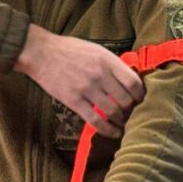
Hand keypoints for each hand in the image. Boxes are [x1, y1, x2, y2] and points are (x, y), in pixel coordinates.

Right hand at [14, 24, 144, 137]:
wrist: (41, 53)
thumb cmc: (69, 50)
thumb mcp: (96, 49)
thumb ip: (112, 64)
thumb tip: (129, 78)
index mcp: (107, 60)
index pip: (134, 82)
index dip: (141, 94)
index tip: (141, 100)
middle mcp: (100, 75)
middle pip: (126, 99)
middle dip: (132, 109)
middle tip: (132, 113)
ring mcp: (87, 89)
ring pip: (113, 112)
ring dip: (121, 120)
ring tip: (123, 123)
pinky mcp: (74, 101)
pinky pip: (95, 120)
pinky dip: (107, 129)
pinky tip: (113, 132)